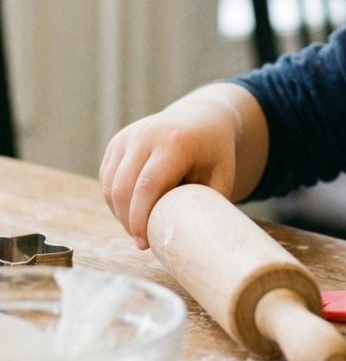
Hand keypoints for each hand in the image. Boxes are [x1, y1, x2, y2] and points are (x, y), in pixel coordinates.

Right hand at [100, 84, 264, 248]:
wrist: (202, 118)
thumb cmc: (214, 153)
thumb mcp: (222, 176)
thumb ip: (209, 204)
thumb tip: (197, 240)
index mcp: (175, 142)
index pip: (148, 186)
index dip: (141, 218)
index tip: (144, 242)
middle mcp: (146, 135)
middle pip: (123, 188)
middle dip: (128, 221)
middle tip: (141, 242)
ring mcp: (128, 136)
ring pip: (111, 185)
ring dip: (119, 212)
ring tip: (138, 229)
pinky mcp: (117, 142)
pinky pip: (107, 178)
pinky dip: (114, 199)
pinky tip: (130, 212)